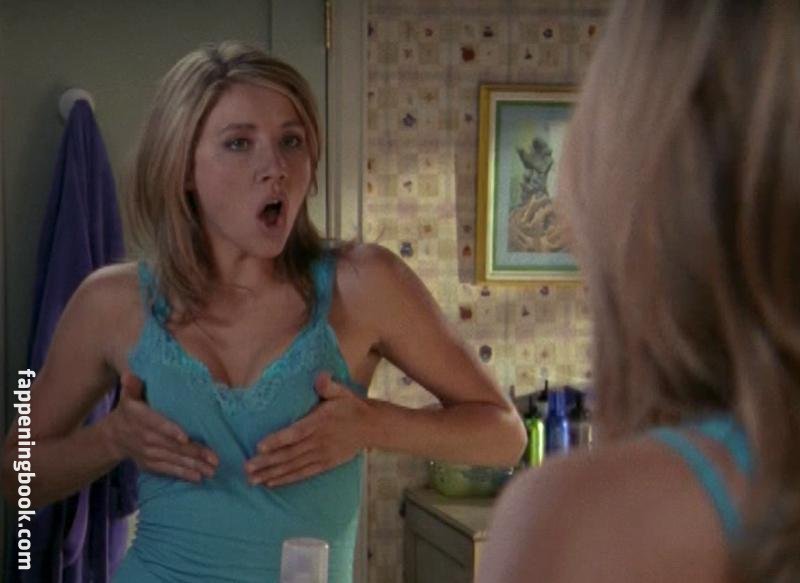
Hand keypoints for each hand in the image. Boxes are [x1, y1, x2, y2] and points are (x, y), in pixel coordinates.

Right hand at [107, 372, 218, 482]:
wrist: (114, 436)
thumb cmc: (130, 410)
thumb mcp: (129, 396)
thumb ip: (132, 385)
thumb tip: (129, 374)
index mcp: (141, 418)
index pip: (158, 424)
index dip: (171, 431)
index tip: (186, 438)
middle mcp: (145, 438)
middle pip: (172, 446)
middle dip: (194, 453)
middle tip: (215, 458)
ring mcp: (148, 454)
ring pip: (174, 460)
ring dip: (194, 466)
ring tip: (212, 470)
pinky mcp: (151, 465)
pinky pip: (168, 470)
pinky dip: (183, 474)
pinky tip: (199, 478)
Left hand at [244, 372, 368, 486]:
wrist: (371, 427)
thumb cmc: (350, 407)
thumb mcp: (342, 392)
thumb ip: (328, 385)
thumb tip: (319, 376)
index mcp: (320, 422)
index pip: (296, 433)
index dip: (278, 440)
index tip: (259, 446)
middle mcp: (319, 441)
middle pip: (290, 453)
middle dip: (267, 462)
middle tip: (247, 468)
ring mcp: (322, 455)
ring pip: (293, 466)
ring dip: (272, 473)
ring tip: (253, 479)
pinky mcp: (325, 464)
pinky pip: (303, 473)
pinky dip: (287, 479)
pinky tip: (271, 482)